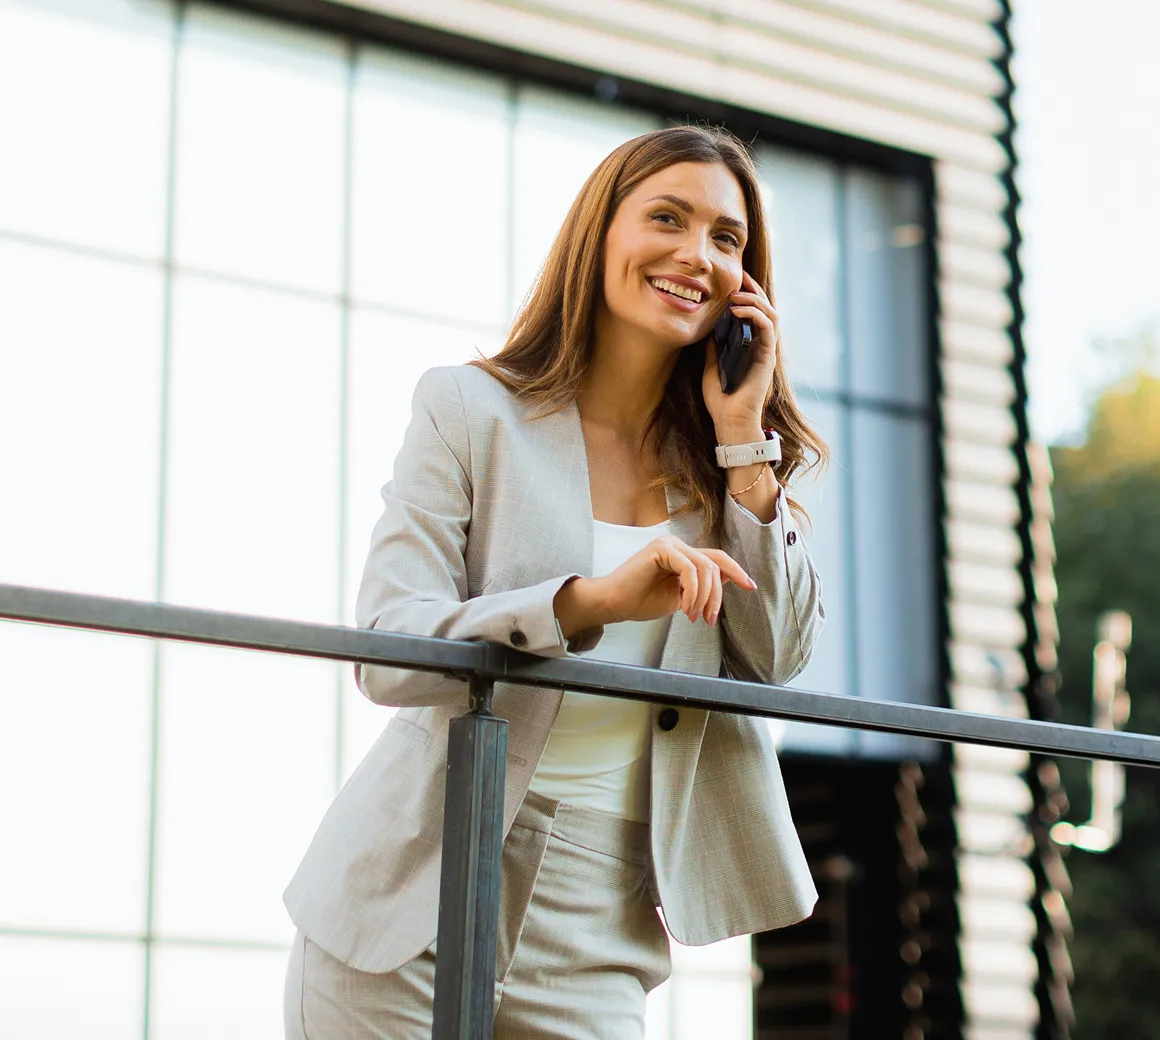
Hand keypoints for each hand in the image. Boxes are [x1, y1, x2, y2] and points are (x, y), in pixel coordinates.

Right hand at [556, 536, 756, 637]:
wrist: (613, 604)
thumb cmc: (641, 602)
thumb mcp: (680, 597)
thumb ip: (700, 586)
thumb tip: (728, 579)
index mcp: (682, 555)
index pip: (716, 559)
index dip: (736, 571)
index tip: (751, 587)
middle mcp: (677, 545)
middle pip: (714, 565)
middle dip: (717, 596)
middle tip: (708, 619)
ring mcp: (669, 544)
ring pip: (705, 568)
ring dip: (705, 597)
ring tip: (694, 616)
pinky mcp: (661, 549)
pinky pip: (690, 569)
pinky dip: (692, 592)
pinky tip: (684, 607)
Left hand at [701, 271, 779, 436]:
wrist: (729, 421)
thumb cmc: (720, 399)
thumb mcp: (710, 366)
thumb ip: (713, 347)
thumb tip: (709, 328)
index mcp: (750, 347)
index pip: (754, 315)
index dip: (746, 296)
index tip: (732, 283)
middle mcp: (762, 347)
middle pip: (765, 309)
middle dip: (753, 290)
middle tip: (738, 277)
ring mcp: (766, 351)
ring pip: (770, 314)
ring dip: (754, 300)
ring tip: (735, 294)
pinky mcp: (768, 357)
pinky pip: (767, 328)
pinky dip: (755, 314)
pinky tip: (737, 310)